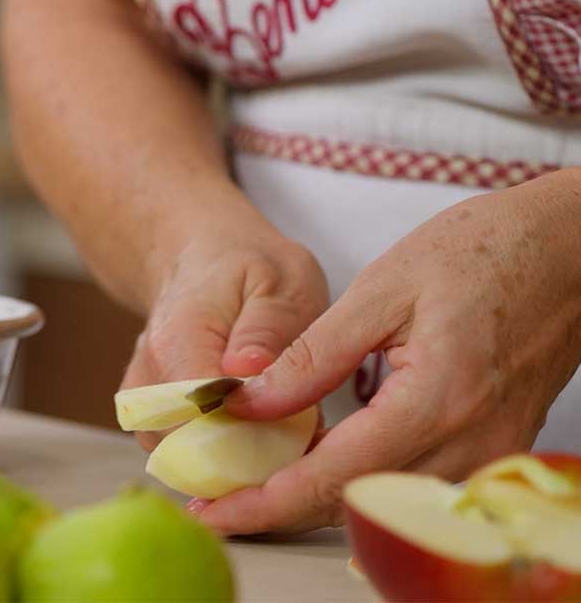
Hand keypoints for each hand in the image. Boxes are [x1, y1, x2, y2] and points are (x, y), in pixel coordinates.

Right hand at [122, 226, 328, 449]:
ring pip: (191, 465)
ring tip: (280, 424)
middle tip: (302, 433)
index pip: (206, 420)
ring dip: (240, 459)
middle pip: (195, 455)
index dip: (258, 440)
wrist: (202, 260)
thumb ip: (270, 328)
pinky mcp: (150, 420)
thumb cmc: (249, 268)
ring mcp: (143, 404)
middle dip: (253, 458)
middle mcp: (148, 380)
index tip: (303, 433)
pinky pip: (187, 459)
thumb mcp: (281, 280)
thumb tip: (248, 371)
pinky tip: (255, 426)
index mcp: (178, 342)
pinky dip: (225, 454)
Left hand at [198, 169, 580, 534]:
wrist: (566, 248)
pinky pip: (413, 484)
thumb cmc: (480, 252)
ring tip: (253, 485)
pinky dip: (358, 484)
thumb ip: (314, 354)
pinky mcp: (494, 445)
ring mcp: (490, 451)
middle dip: (281, 510)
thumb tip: (252, 400)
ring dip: (317, 500)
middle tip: (218, 501)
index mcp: (438, 398)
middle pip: (358, 504)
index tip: (214, 509)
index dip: (267, 501)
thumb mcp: (382, 289)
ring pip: (385, 502)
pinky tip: (317, 466)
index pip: (337, 476)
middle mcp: (471, 441)